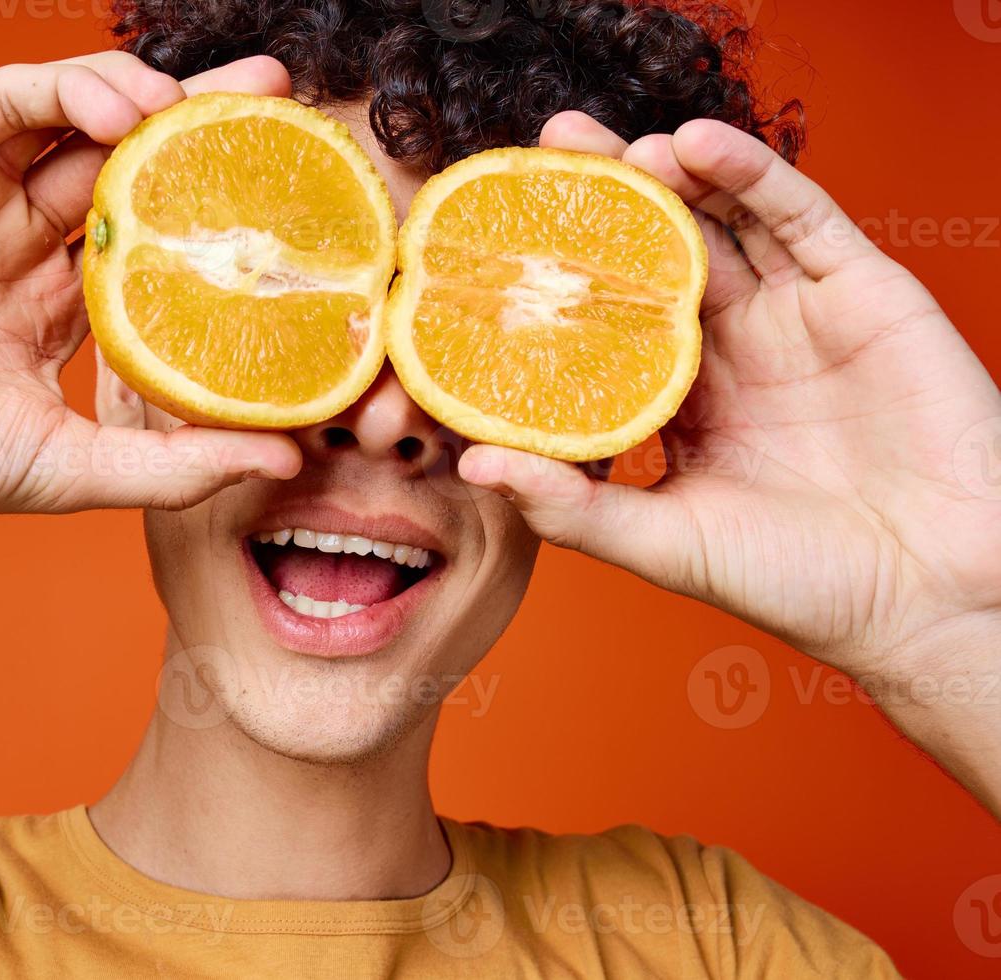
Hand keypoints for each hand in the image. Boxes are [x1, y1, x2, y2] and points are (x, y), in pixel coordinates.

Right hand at [0, 51, 299, 534]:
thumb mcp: (67, 467)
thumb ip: (174, 462)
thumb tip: (290, 457)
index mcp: (42, 310)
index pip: (148, 243)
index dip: (215, 213)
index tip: (288, 194)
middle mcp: (8, 245)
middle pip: (122, 167)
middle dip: (198, 128)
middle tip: (275, 93)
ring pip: (67, 120)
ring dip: (140, 99)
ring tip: (203, 101)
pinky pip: (1, 101)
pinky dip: (65, 90)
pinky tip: (121, 109)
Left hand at [460, 112, 1000, 685]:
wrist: (930, 599)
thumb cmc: (801, 585)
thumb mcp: (667, 545)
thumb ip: (572, 507)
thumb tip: (474, 466)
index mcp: (679, 400)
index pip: (607, 318)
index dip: (559, 275)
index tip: (499, 238)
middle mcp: (732, 349)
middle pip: (657, 253)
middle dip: (606, 201)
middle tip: (549, 152)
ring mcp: (795, 316)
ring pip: (724, 221)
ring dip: (670, 176)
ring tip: (613, 147)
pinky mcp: (861, 292)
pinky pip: (802, 217)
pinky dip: (753, 174)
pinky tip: (697, 143)